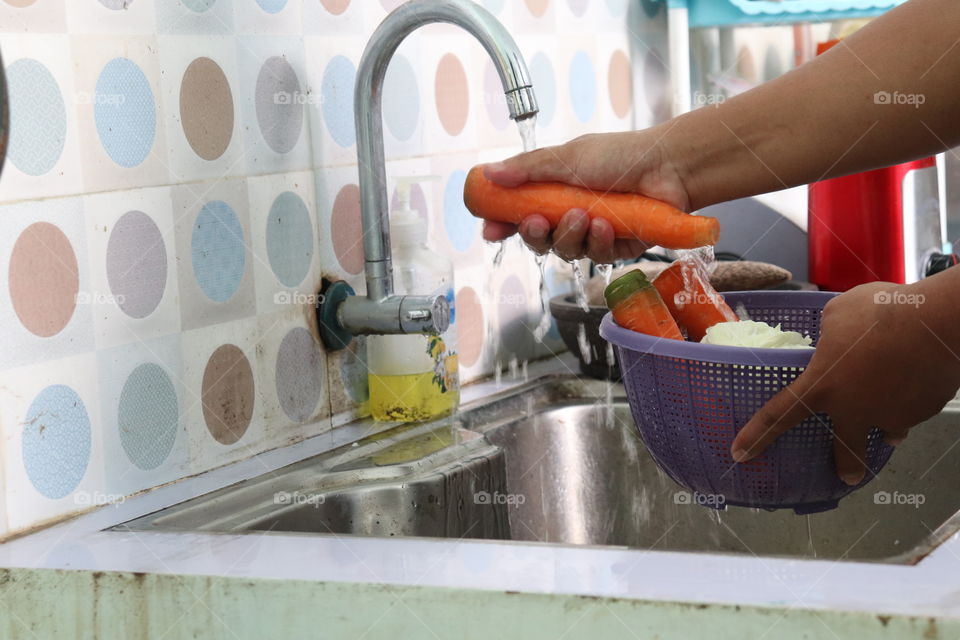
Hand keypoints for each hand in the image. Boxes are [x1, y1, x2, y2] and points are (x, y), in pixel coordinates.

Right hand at [480, 131, 691, 262]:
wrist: (668, 166)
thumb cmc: (621, 156)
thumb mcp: (567, 157)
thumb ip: (528, 169)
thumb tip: (489, 173)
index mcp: (555, 192)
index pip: (520, 214)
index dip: (503, 224)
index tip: (491, 229)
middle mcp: (572, 214)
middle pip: (540, 240)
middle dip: (535, 235)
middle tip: (539, 222)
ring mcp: (594, 233)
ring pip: (567, 251)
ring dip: (570, 236)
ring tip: (583, 216)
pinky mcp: (617, 247)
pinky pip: (598, 255)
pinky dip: (599, 242)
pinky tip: (606, 225)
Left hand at [730, 282, 959, 484]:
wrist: (938, 324)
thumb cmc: (880, 312)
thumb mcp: (838, 314)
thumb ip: (830, 333)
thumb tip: (837, 335)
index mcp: (823, 386)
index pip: (779, 415)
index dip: (757, 436)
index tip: (740, 455)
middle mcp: (855, 409)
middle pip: (844, 448)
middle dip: (845, 465)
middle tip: (844, 475)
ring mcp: (892, 415)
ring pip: (887, 429)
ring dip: (886, 427)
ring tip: (890, 427)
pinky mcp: (923, 412)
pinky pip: (913, 410)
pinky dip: (912, 400)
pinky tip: (916, 381)